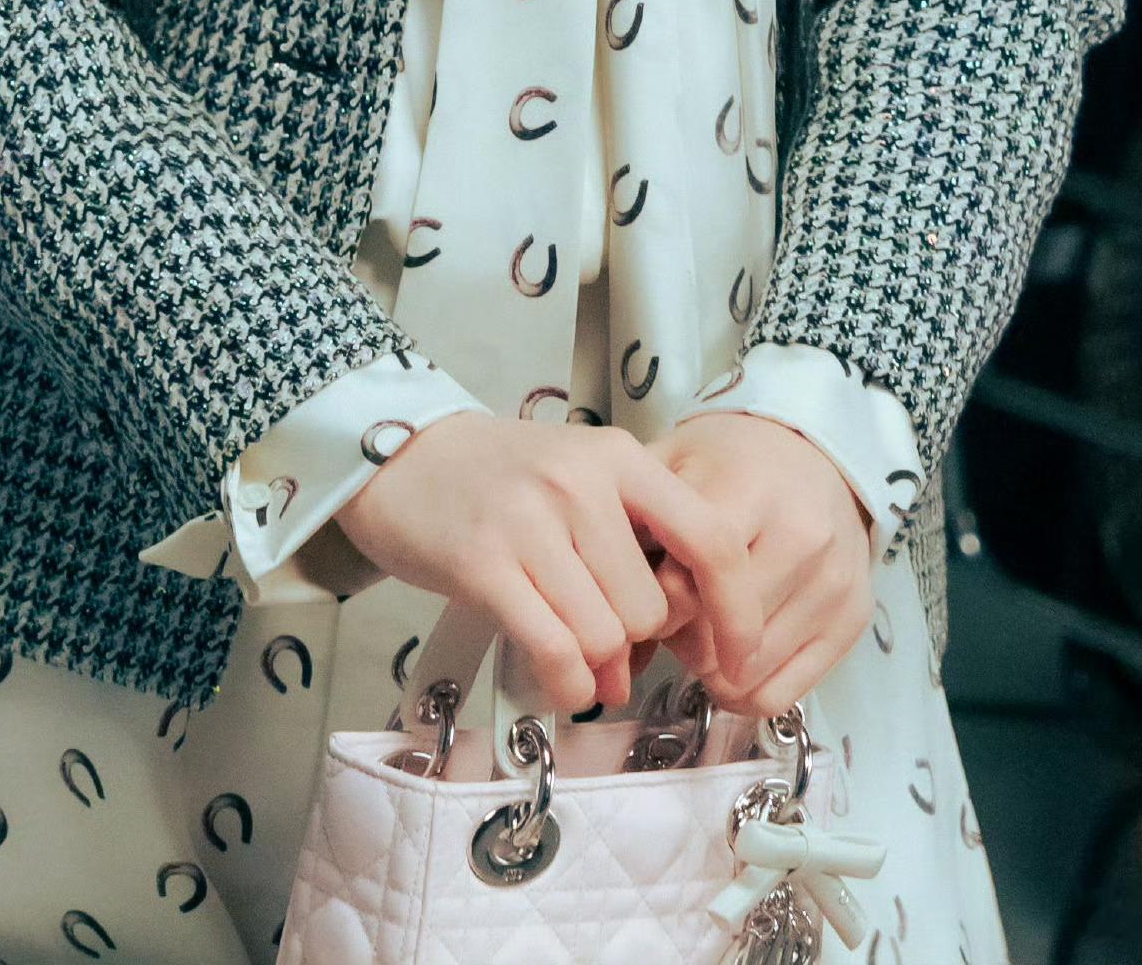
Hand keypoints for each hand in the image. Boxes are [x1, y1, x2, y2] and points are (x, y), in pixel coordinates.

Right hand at [332, 412, 764, 716]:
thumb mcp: (580, 480)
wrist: (400, 456)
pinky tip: (563, 683)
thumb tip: (659, 653)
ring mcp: (531, 520)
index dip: (738, 611)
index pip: (709, 540)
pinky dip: (568, 685)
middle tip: (606, 645)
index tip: (741, 658)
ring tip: (575, 656)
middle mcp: (581, 482)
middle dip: (635, 645)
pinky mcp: (484, 563)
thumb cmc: (501, 479)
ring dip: (598, 668)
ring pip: (605, 636)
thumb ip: (631, 549)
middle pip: (650, 609)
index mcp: (619, 457)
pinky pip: (555, 651)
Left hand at [637, 412, 877, 718]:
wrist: (814, 453)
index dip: (651, 604)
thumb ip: (635, 522)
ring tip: (700, 637)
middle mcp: (801, 536)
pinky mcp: (853, 620)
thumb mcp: (673, 462)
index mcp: (749, 489)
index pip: (689, 582)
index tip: (642, 600)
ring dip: (709, 670)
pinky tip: (731, 663)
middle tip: (670, 622)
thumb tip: (602, 614)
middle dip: (679, 641)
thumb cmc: (731, 463)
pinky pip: (781, 696)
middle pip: (716, 636)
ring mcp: (833, 582)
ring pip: (747, 674)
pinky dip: (745, 692)